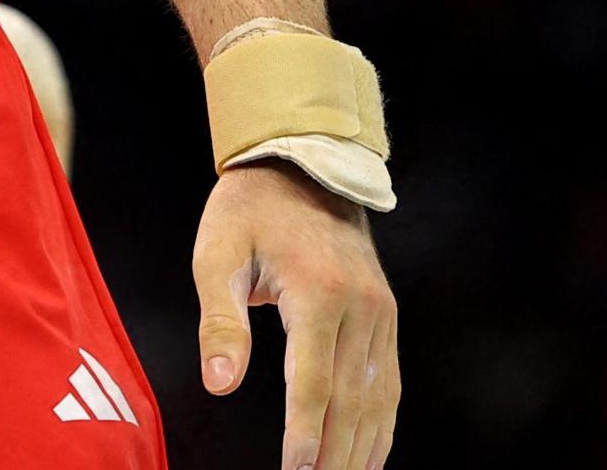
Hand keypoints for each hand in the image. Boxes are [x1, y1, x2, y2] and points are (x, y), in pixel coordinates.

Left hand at [193, 161, 399, 468]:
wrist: (302, 167)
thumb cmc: (247, 212)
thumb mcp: (218, 256)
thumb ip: (220, 323)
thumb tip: (220, 385)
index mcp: (319, 292)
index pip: (314, 380)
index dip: (305, 431)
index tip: (296, 469)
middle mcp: (361, 308)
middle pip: (351, 400)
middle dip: (335, 454)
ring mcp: (381, 314)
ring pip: (377, 398)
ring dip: (361, 448)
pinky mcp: (386, 318)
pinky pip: (389, 383)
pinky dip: (381, 424)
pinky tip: (369, 456)